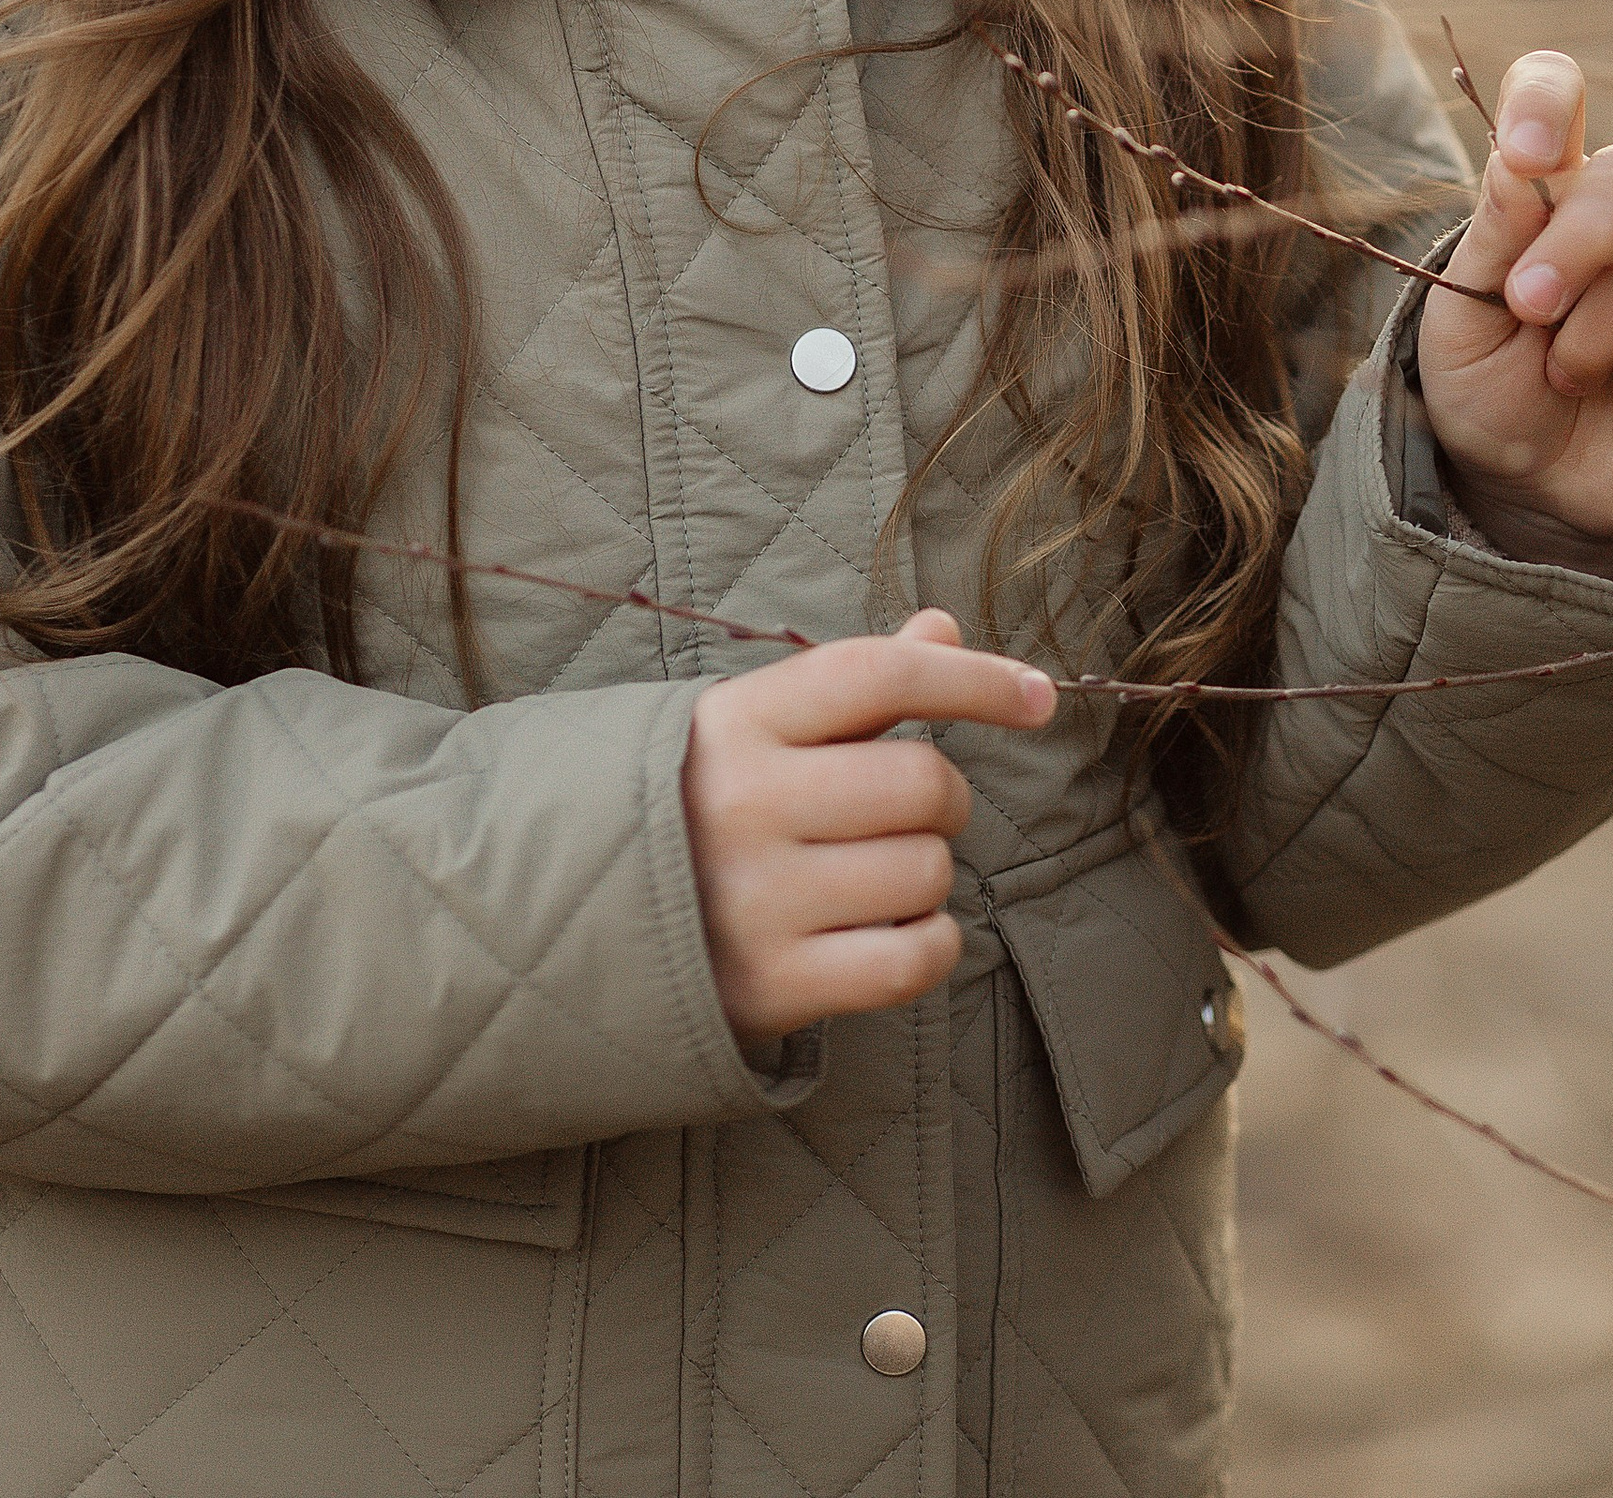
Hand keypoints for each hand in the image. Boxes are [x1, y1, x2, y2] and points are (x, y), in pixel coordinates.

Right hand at [680, 609, 1055, 1040]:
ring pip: (926, 871)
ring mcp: (757, 899)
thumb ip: (853, 683)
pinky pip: (911, 959)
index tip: (1037, 696)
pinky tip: (891, 932)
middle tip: (904, 814)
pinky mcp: (772, 984)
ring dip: (926, 875)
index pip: (880, 675)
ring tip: (870, 877)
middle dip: (943, 800)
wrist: (574, 924)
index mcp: (738, 722)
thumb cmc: (692, 805)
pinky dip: (929, 944)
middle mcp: (744, 803)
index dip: (974, 679)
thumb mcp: (751, 726)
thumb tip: (946, 628)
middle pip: (923, 781)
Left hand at [1418, 50, 1612, 583]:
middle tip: (1528, 308)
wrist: (1535, 489)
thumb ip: (1492, 242)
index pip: (1554, 90)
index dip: (1546, 101)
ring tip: (1566, 375)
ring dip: (1594, 334)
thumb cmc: (1490, 388)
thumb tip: (1520, 164)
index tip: (1526, 154)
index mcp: (1545, 187)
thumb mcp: (1461, 318)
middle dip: (1573, 247)